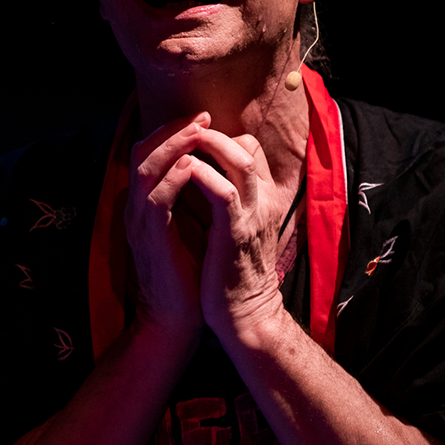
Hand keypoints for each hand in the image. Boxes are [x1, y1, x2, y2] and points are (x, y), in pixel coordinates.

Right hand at [126, 112, 215, 336]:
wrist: (177, 318)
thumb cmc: (189, 273)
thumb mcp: (191, 225)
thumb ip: (193, 196)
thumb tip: (215, 166)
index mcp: (145, 204)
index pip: (148, 153)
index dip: (172, 132)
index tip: (203, 118)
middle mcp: (136, 208)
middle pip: (142, 152)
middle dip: (173, 130)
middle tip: (202, 116)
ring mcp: (140, 223)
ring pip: (145, 169)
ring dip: (173, 146)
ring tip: (199, 131)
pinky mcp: (151, 239)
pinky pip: (156, 200)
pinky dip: (173, 179)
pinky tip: (194, 166)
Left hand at [178, 127, 288, 339]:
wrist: (244, 314)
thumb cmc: (232, 272)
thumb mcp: (236, 228)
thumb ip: (228, 202)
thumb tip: (200, 177)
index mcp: (261, 199)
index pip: (249, 150)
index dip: (222, 138)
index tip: (193, 139)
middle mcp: (262, 201)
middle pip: (248, 146)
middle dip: (213, 133)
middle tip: (186, 131)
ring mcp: (251, 214)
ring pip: (240, 160)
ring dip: (209, 144)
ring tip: (184, 141)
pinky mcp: (235, 232)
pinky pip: (223, 192)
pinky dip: (202, 175)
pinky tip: (182, 169)